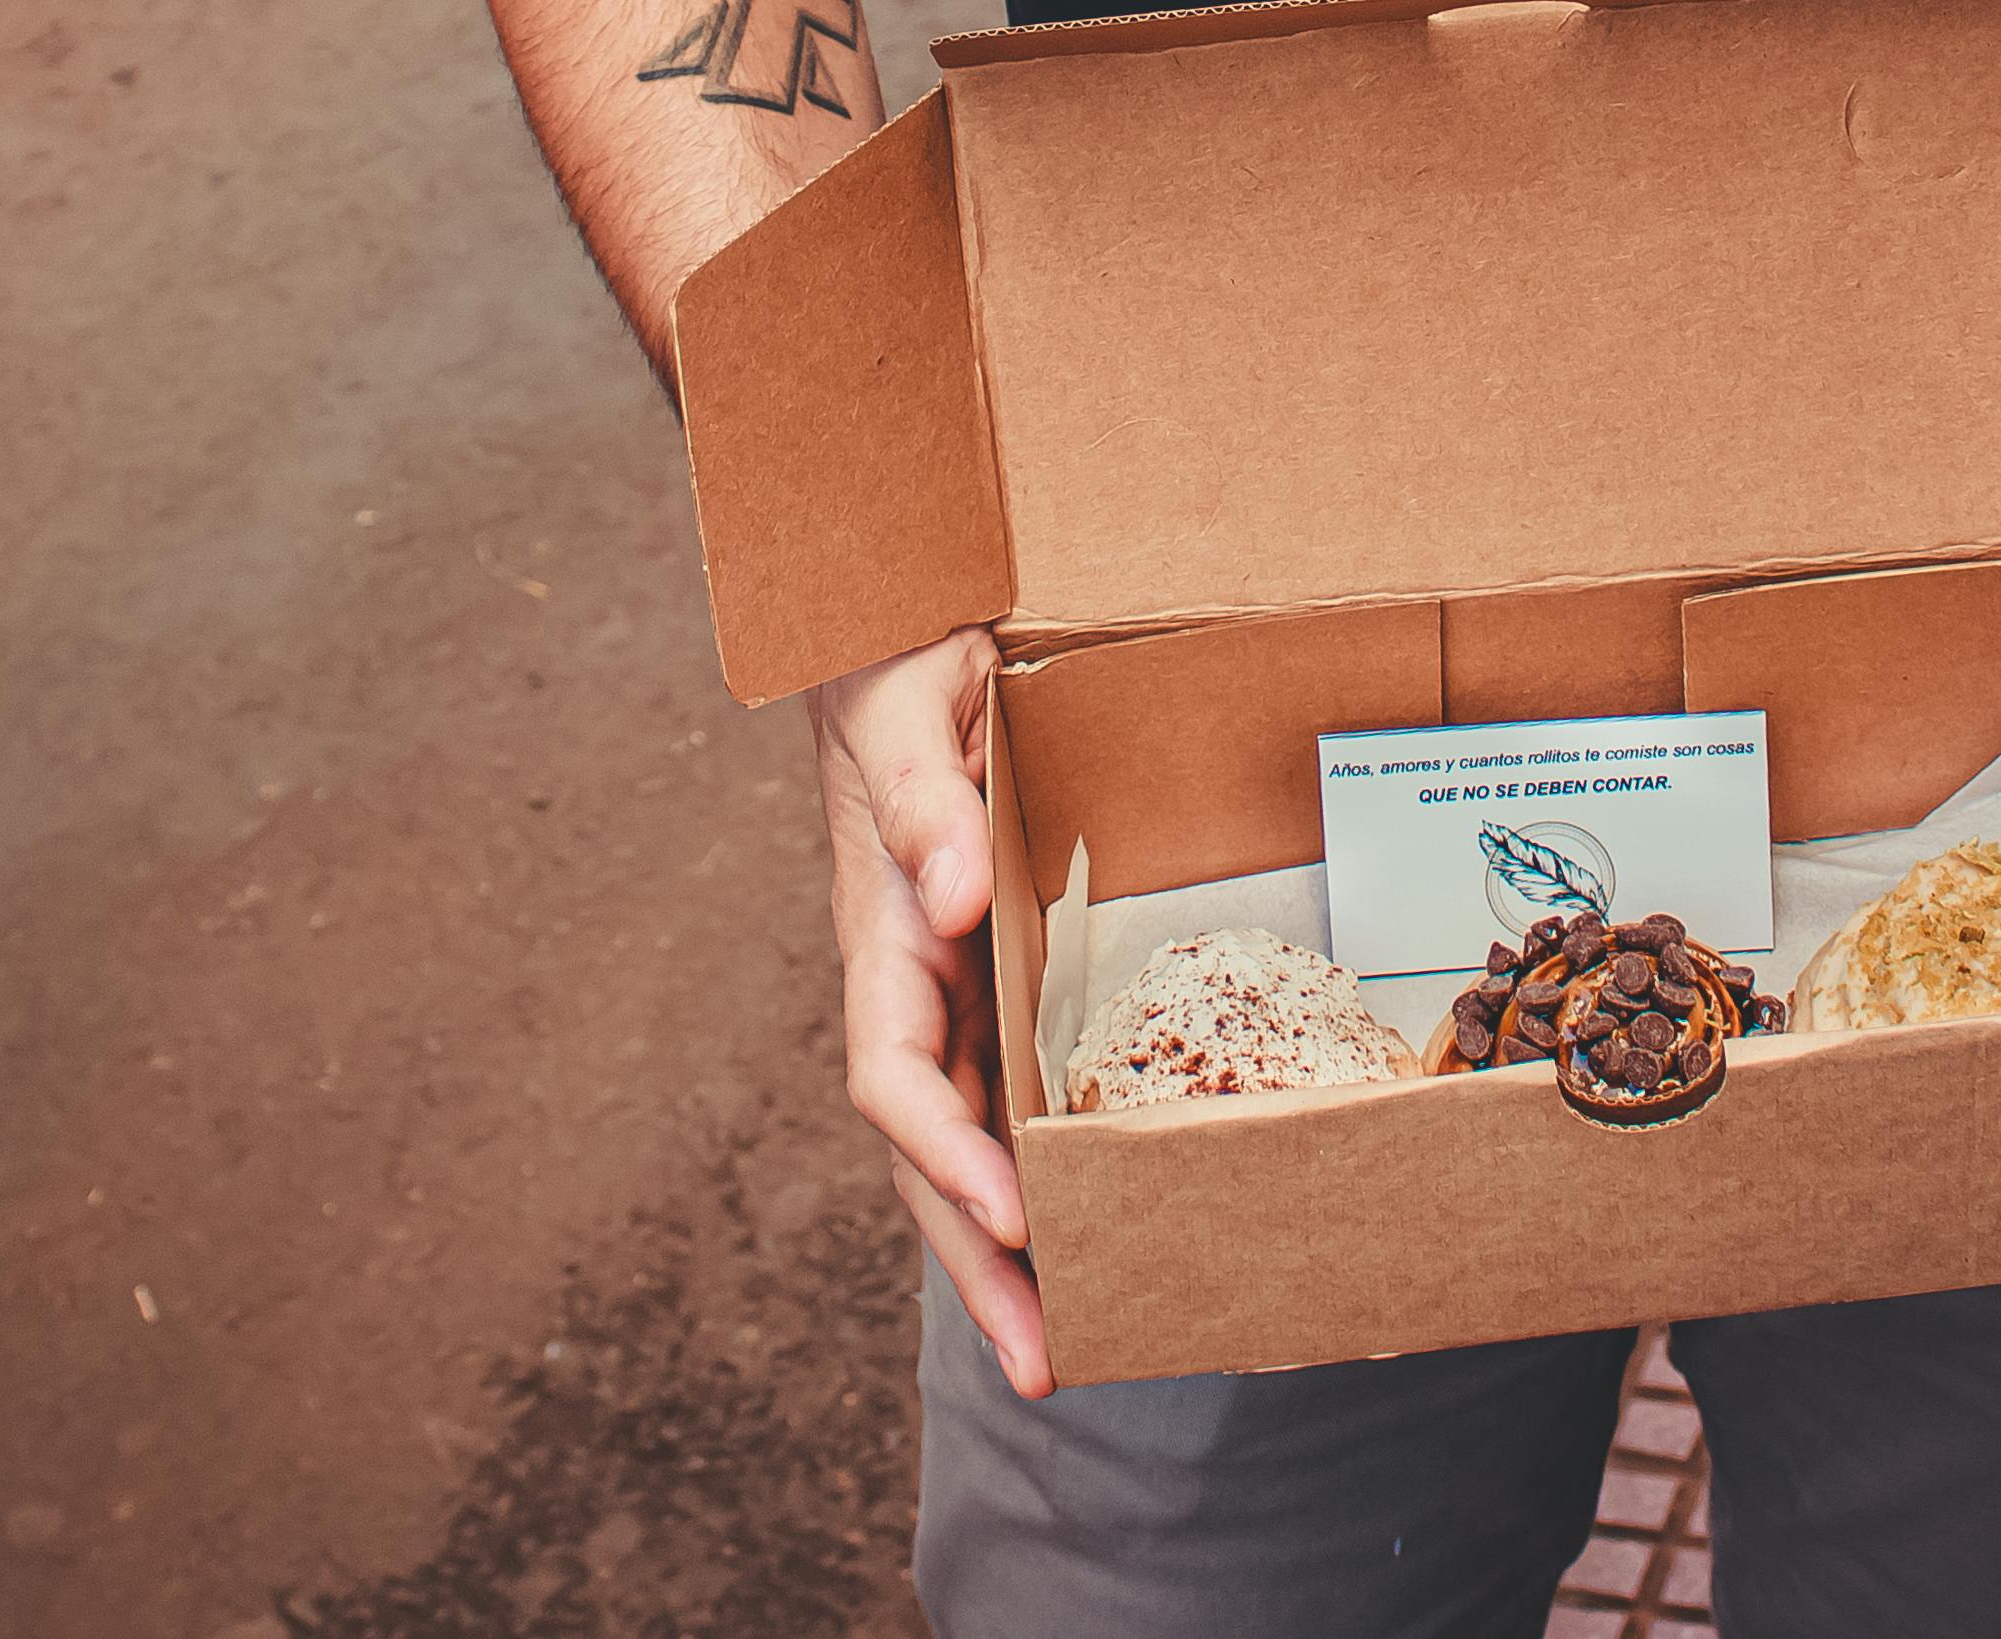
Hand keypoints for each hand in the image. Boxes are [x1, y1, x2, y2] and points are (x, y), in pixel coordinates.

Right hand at [812, 626, 1049, 1391]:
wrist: (908, 637)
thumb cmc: (905, 667)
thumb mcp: (908, 711)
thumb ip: (921, 801)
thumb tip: (953, 894)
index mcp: (884, 936)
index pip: (895, 1077)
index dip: (944, 1155)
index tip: (1010, 1214)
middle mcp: (917, 985)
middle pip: (933, 1152)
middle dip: (982, 1260)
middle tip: (1044, 1364)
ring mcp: (961, 992)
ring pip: (980, 1141)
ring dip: (1019, 1243)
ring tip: (1081, 1339)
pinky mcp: (1010, 978)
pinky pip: (1026, 1088)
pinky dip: (1056, 1161)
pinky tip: (1116, 1213)